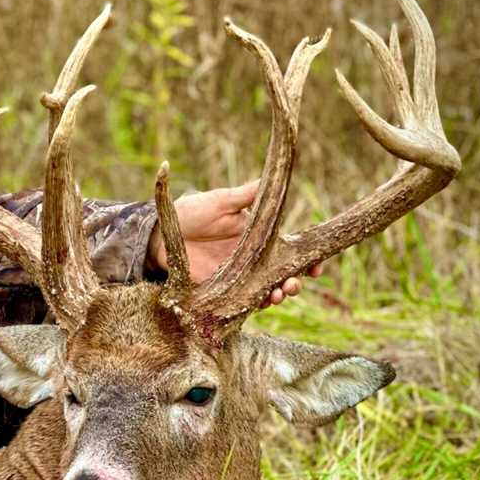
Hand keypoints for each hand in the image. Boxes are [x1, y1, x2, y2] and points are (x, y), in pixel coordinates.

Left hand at [147, 180, 323, 305]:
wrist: (160, 234)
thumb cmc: (191, 212)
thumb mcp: (221, 201)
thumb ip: (246, 194)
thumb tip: (273, 176)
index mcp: (259, 237)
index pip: (290, 250)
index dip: (308, 258)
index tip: (318, 265)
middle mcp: (253, 260)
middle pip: (282, 274)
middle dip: (294, 282)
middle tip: (295, 284)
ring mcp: (238, 277)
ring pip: (266, 290)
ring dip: (277, 294)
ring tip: (279, 294)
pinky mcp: (221, 291)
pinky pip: (242, 301)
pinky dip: (254, 304)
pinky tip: (260, 303)